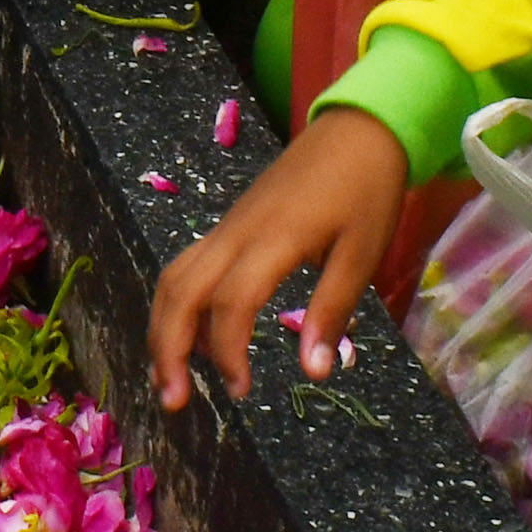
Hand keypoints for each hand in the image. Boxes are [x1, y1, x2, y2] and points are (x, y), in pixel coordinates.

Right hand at [148, 107, 407, 408]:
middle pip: (180, 289)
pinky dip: (179, 305)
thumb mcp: (362, 254)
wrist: (358, 129)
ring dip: (164, 328)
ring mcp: (228, 226)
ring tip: (171, 380)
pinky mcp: (230, 225)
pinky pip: (188, 266)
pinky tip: (194, 339)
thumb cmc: (367, 191)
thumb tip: (313, 373)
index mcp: (273, 239)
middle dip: (167, 348)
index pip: (230, 302)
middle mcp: (237, 232)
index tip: (241, 392)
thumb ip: (332, 311)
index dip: (227, 352)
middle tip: (174, 402)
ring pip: (175, 276)